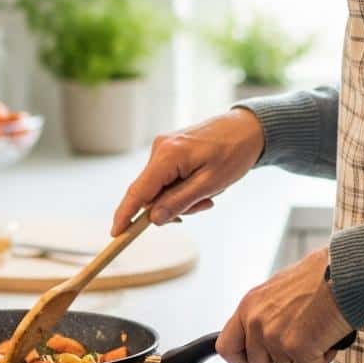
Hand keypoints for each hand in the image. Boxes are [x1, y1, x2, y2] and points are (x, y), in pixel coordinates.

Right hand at [111, 108, 264, 234]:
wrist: (248, 127)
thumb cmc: (234, 152)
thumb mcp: (210, 183)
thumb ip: (179, 202)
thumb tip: (154, 219)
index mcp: (167, 155)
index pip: (138, 191)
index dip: (125, 215)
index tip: (116, 235)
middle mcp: (160, 148)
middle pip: (151, 193)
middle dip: (174, 206)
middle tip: (206, 204)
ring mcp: (164, 148)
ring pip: (161, 188)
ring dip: (184, 197)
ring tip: (211, 190)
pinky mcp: (171, 149)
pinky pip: (169, 178)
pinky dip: (184, 186)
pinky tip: (205, 181)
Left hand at [216, 246, 353, 362]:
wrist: (345, 272)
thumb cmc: (321, 276)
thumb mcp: (280, 289)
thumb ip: (265, 312)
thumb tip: (260, 335)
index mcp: (249, 304)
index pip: (226, 346)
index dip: (241, 360)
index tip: (252, 362)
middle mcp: (256, 321)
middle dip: (280, 360)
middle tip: (300, 341)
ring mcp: (274, 336)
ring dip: (304, 356)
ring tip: (317, 329)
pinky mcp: (296, 348)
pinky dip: (323, 356)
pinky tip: (328, 333)